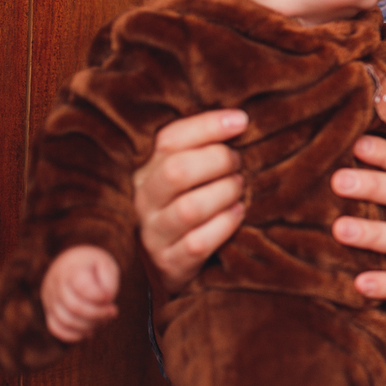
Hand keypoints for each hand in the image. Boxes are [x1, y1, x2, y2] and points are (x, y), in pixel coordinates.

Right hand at [40, 246, 120, 342]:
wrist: (72, 263)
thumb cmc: (93, 266)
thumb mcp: (106, 265)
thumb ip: (109, 281)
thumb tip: (106, 300)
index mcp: (71, 269)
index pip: (81, 287)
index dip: (98, 296)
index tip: (109, 298)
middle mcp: (56, 284)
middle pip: (74, 307)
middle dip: (97, 314)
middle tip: (113, 312)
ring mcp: (50, 298)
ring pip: (65, 320)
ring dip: (88, 326)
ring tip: (104, 321)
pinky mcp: (49, 310)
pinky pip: (56, 328)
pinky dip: (74, 335)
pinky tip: (90, 332)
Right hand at [133, 109, 247, 293]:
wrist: (164, 266)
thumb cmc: (184, 206)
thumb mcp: (184, 176)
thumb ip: (200, 149)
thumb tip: (240, 119)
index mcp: (145, 170)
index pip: (169, 139)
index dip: (207, 126)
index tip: (242, 120)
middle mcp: (143, 200)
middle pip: (177, 171)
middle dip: (218, 161)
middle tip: (238, 163)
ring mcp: (153, 234)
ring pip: (190, 208)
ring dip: (224, 193)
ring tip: (239, 187)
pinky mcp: (169, 263)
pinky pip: (199, 242)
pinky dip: (225, 224)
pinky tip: (238, 213)